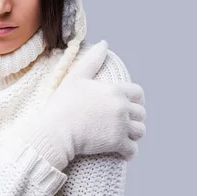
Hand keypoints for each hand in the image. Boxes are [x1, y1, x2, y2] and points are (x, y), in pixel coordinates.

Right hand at [22, 40, 145, 169]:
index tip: (126, 106)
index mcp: (114, 90)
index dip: (134, 100)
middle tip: (121, 123)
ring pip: (140, 131)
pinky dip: (129, 152)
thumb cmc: (62, 104)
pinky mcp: (117, 143)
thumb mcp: (75, 78)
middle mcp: (121, 106)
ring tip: (121, 137)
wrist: (55, 130)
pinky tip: (121, 151)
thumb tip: (104, 43)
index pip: (138, 93)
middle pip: (141, 113)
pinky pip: (133, 150)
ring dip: (133, 135)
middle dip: (133, 118)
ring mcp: (121, 126)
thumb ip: (92, 61)